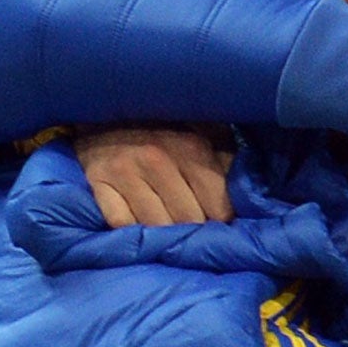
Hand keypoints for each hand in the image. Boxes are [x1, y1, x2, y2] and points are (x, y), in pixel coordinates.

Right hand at [76, 126, 233, 227]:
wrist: (106, 112)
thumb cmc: (164, 127)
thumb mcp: (202, 133)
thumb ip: (225, 161)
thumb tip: (248, 193)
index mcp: (192, 148)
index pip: (219, 205)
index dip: (221, 220)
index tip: (218, 223)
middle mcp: (159, 160)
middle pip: (188, 220)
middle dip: (193, 231)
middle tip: (191, 231)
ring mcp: (125, 171)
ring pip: (155, 226)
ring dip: (163, 234)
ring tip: (167, 233)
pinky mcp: (98, 182)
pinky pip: (121, 222)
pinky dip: (131, 230)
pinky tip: (139, 225)